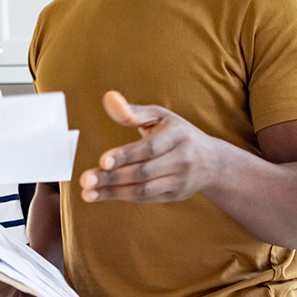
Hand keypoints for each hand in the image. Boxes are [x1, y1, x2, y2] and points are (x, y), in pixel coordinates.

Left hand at [78, 90, 224, 203]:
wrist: (212, 162)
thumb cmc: (177, 133)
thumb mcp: (160, 116)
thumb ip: (132, 111)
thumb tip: (108, 99)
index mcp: (177, 135)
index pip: (148, 148)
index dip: (125, 155)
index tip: (102, 161)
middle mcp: (181, 159)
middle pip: (142, 172)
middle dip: (111, 177)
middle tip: (85, 179)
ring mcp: (180, 180)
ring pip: (143, 189)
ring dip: (112, 192)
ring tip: (88, 192)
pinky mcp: (175, 195)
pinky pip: (146, 198)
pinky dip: (123, 196)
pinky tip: (103, 194)